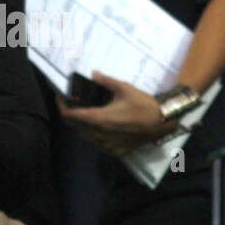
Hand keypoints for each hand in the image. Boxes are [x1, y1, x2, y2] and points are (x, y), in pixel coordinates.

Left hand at [57, 71, 177, 156]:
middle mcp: (99, 135)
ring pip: (84, 135)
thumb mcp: (124, 88)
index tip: (61, 97)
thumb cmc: (143, 105)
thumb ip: (105, 81)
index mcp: (99, 119)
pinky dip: (93, 133)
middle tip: (74, 101)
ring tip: (87, 110)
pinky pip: (96, 142)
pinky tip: (99, 123)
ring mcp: (106, 146)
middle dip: (71, 113)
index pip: (69, 116)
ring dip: (82, 124)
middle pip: (74, 126)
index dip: (61, 106)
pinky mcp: (114, 151)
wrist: (162, 123)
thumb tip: (93, 73)